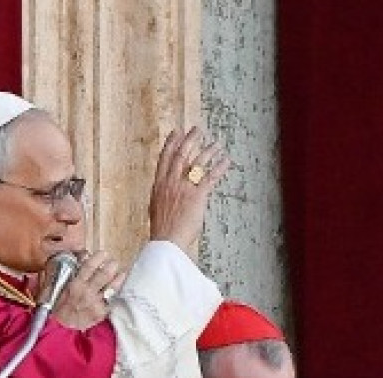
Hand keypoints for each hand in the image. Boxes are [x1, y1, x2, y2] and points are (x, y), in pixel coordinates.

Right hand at [48, 251, 124, 329]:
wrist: (63, 327)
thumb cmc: (60, 307)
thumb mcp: (61, 288)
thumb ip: (70, 273)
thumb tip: (81, 259)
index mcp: (75, 284)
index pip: (89, 266)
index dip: (98, 258)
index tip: (104, 253)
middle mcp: (87, 292)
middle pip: (104, 275)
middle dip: (112, 266)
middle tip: (114, 262)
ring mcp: (96, 302)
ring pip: (111, 287)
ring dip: (118, 278)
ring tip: (122, 273)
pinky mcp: (101, 312)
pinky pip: (111, 300)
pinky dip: (114, 294)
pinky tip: (117, 290)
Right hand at [148, 127, 229, 249]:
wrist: (166, 241)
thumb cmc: (162, 230)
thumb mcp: (157, 208)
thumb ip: (164, 196)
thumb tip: (167, 192)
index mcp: (158, 185)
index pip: (164, 159)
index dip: (171, 143)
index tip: (176, 132)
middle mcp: (170, 183)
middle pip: (181, 155)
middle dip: (189, 140)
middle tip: (197, 130)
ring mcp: (183, 188)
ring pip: (196, 163)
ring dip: (207, 151)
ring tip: (215, 144)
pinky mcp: (197, 196)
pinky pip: (210, 177)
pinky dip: (219, 167)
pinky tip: (225, 160)